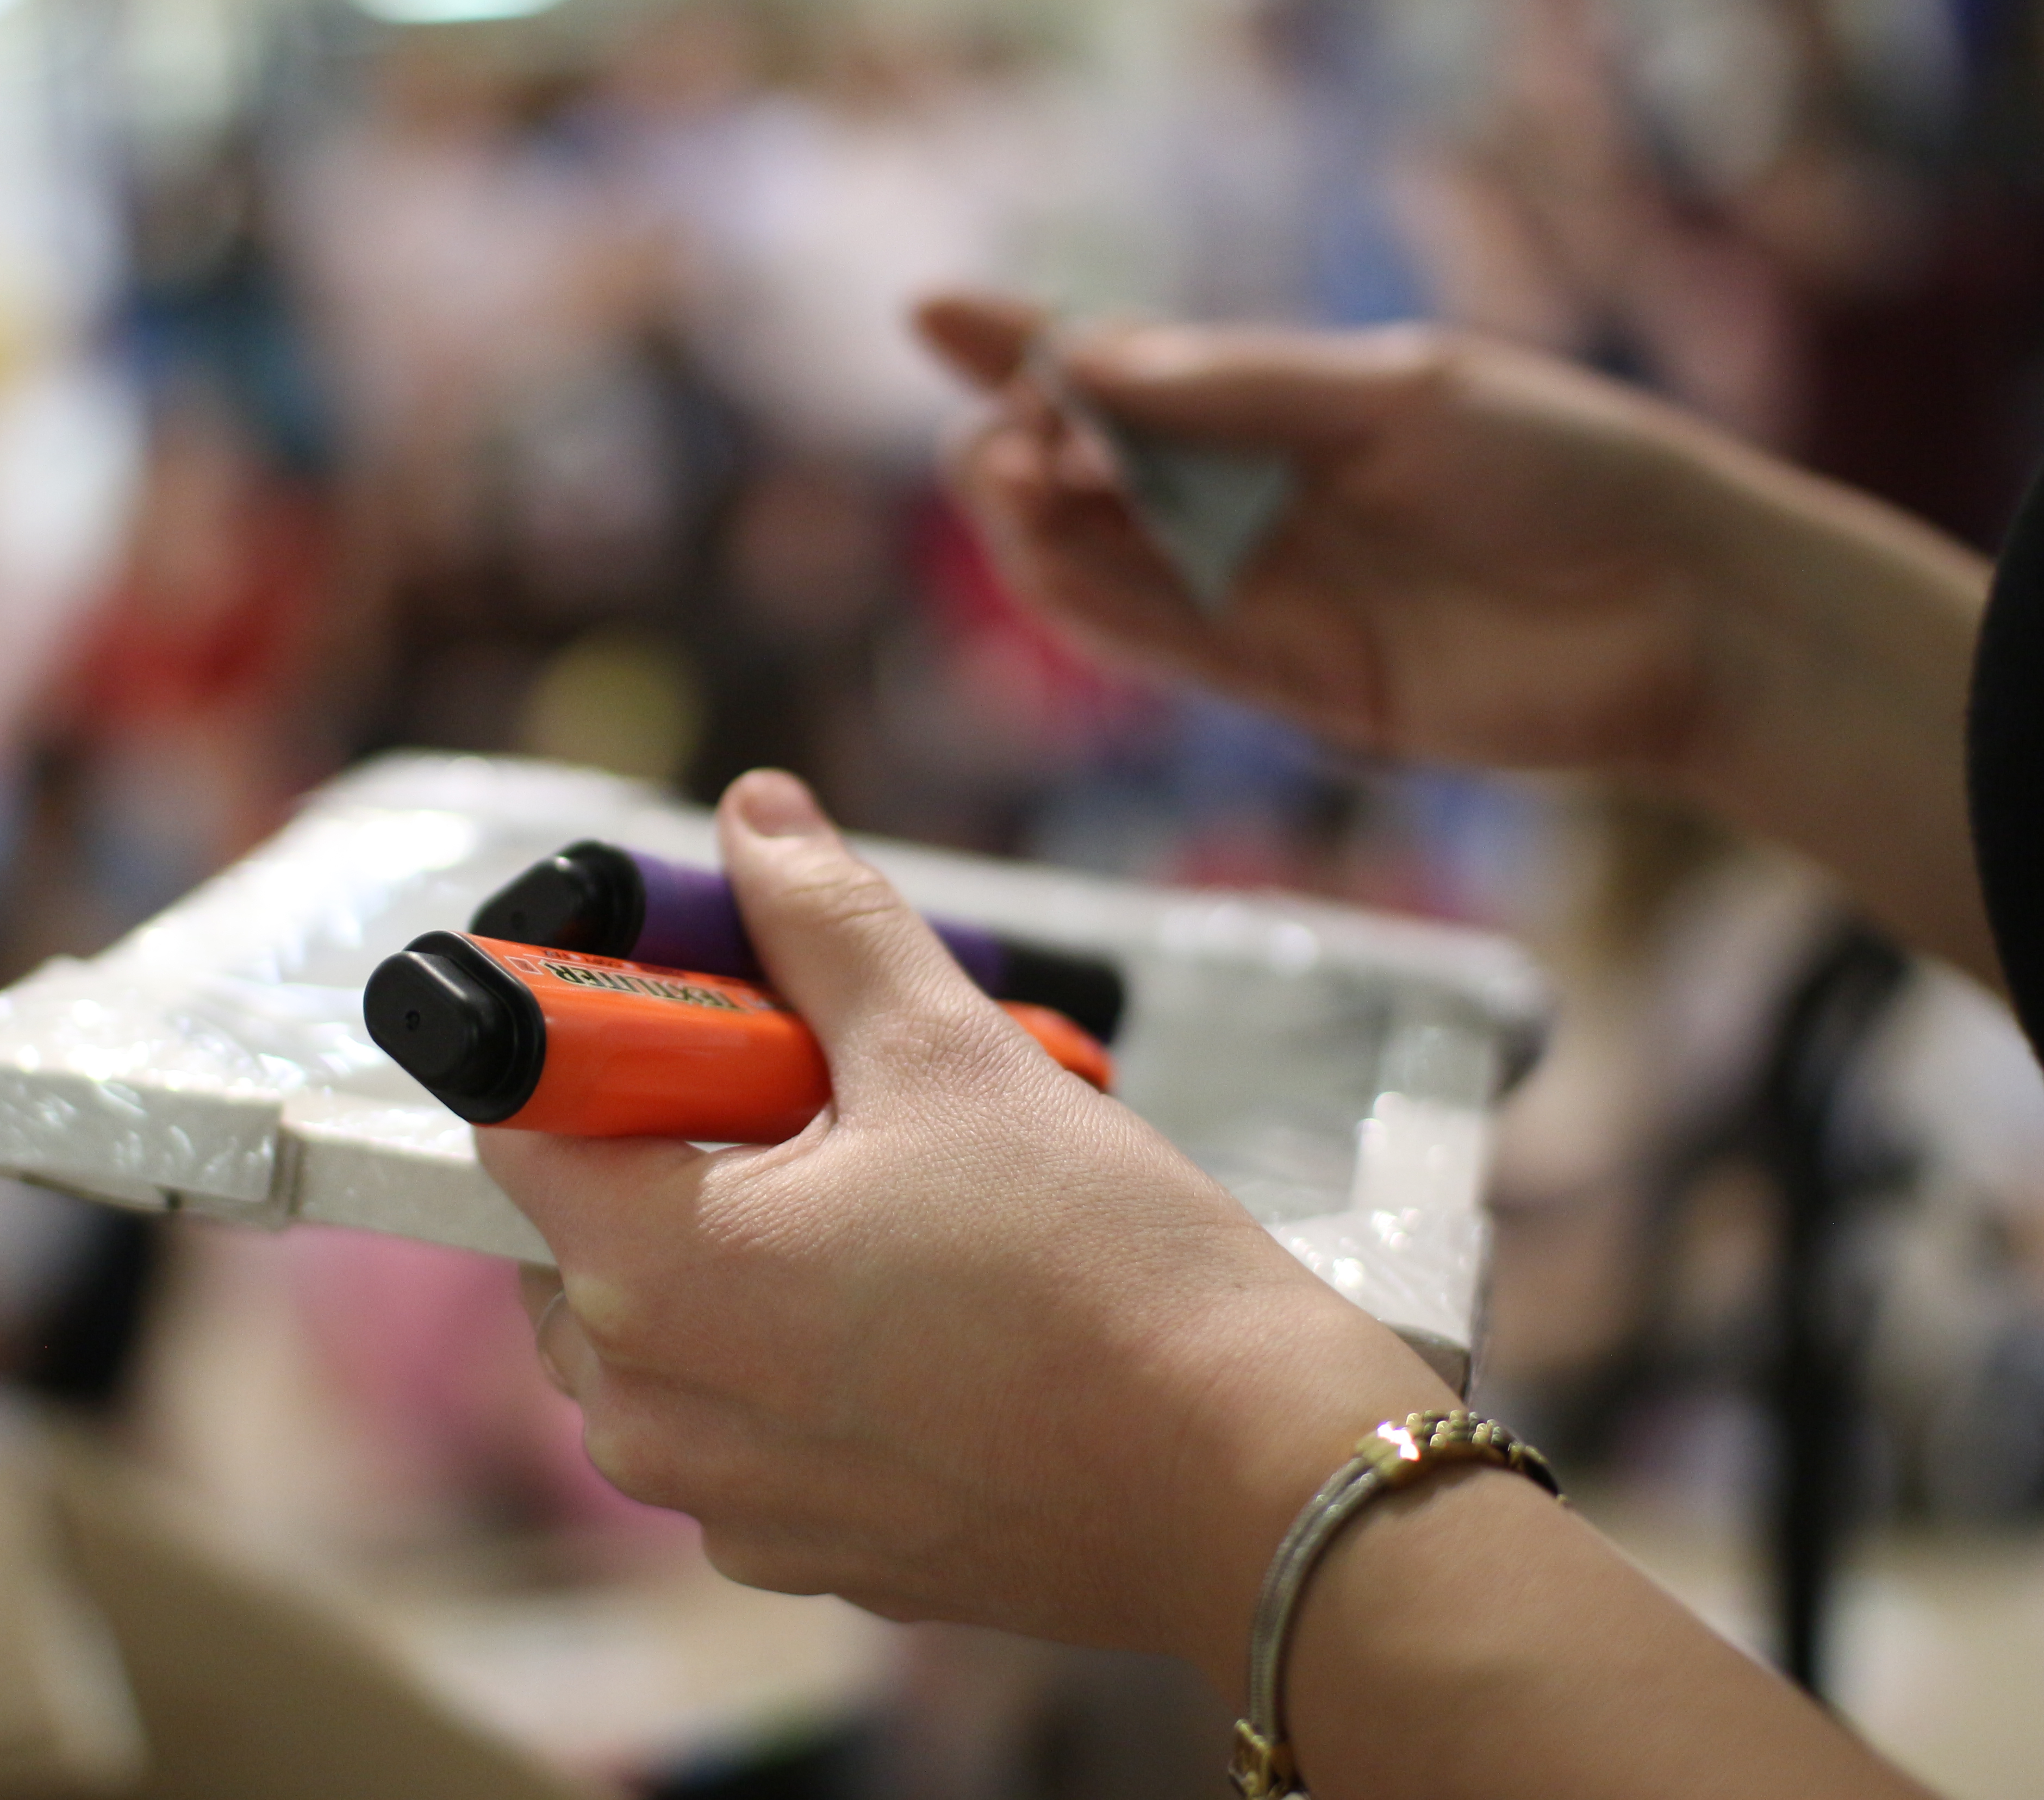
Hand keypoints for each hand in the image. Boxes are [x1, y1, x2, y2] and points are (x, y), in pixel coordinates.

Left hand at [479, 771, 1454, 1678]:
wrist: (1247, 1478)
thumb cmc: (1099, 1265)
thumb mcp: (947, 1050)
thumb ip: (824, 925)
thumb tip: (753, 818)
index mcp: (647, 1275)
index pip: (519, 1123)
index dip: (596, 1045)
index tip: (697, 1014)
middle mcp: (650, 1412)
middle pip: (580, 1234)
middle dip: (670, 1153)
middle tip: (817, 1104)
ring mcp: (725, 1504)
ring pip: (663, 1335)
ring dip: (735, 1256)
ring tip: (888, 1207)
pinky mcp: (806, 1556)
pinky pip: (747, 1426)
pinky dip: (797, 1361)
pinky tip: (921, 1318)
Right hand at [917, 292, 1999, 985]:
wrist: (1682, 612)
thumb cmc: (1566, 468)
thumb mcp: (1398, 394)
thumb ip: (1237, 392)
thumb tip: (1082, 366)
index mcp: (1288, 402)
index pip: (1124, 368)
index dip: (1019, 341)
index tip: (925, 313)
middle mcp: (1261, 495)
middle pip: (1089, 469)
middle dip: (1019, 443)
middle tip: (1003, 437)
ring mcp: (1265, 588)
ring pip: (1101, 560)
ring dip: (1032, 524)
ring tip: (1006, 486)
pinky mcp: (1283, 678)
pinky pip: (1154, 641)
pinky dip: (1087, 602)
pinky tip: (1040, 560)